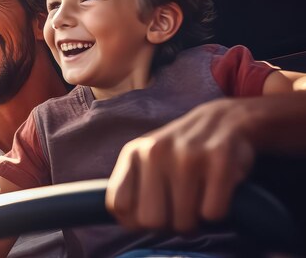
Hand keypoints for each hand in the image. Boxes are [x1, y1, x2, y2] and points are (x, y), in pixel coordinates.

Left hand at [105, 98, 255, 232]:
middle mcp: (156, 152)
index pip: (119, 205)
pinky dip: (216, 212)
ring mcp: (187, 156)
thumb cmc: (180, 150)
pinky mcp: (219, 161)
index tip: (150, 214)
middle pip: (151, 221)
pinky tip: (215, 194)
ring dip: (194, 221)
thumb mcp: (146, 157)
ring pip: (183, 222)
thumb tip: (126, 221)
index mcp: (133, 153)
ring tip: (197, 202)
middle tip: (179, 211)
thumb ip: (130, 185)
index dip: (135, 220)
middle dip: (168, 225)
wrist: (225, 118)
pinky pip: (212, 214)